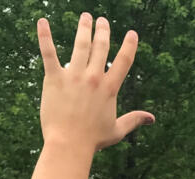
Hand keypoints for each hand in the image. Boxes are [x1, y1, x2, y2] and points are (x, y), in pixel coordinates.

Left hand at [36, 14, 154, 150]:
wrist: (69, 145)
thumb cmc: (93, 140)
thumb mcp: (117, 130)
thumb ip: (134, 119)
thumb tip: (152, 118)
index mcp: (109, 88)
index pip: (123, 61)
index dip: (129, 46)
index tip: (132, 34)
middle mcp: (93, 78)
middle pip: (100, 47)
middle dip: (102, 31)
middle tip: (101, 20)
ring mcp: (73, 76)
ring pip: (80, 45)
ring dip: (83, 28)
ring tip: (85, 17)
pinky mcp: (54, 78)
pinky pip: (49, 53)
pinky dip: (45, 36)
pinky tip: (42, 21)